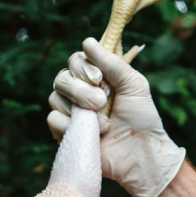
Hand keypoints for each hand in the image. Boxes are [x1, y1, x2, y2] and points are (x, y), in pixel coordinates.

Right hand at [47, 38, 185, 196]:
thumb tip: (87, 42)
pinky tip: (92, 135)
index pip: (75, 61)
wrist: (141, 155)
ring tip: (105, 124)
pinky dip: (70, 125)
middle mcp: (80, 95)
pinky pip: (53, 120)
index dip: (82, 67)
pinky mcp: (66, 135)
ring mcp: (71, 115)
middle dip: (80, 89)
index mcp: (96, 80)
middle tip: (102, 102)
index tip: (100, 80)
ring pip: (54, 98)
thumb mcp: (134, 84)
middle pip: (61, 78)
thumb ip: (112, 63)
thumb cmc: (142, 120)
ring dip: (80, 110)